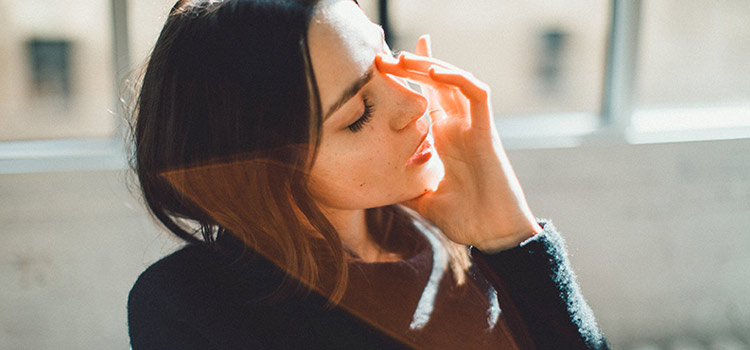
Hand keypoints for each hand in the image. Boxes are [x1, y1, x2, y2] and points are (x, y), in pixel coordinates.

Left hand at [375, 35, 541, 251]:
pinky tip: (434, 72)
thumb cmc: (466, 220)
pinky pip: (476, 94)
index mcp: (443, 140)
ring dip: (431, 65)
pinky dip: (457, 79)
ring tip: (403, 57)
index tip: (383, 66)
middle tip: (384, 54)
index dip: (409, 80)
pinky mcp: (487, 131)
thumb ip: (407, 188)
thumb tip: (380, 187)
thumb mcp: (424, 200)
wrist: (494, 236)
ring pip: (455, 81)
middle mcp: (458, 128)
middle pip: (438, 84)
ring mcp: (473, 127)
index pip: (426, 99)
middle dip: (413, 65)